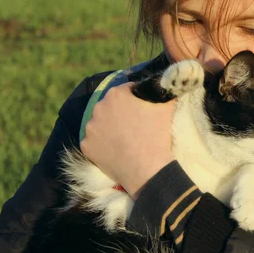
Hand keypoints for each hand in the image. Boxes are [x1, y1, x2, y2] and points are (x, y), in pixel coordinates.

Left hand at [80, 82, 175, 198]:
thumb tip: (167, 83)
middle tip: (135, 125)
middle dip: (121, 112)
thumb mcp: (167, 106)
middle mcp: (98, 107)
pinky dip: (104, 144)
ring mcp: (90, 127)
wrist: (147, 169)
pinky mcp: (86, 145)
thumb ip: (164, 90)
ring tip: (125, 139)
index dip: (137, 98)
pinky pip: (95, 141)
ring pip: (101, 123)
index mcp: (116, 93)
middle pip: (112, 106)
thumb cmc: (157, 135)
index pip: (127, 90)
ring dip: (110, 128)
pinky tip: (116, 150)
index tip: (144, 109)